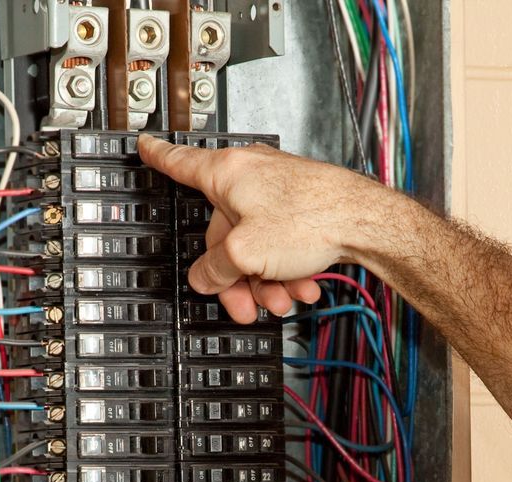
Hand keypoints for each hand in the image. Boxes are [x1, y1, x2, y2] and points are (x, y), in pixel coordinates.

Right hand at [138, 135, 388, 322]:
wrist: (366, 221)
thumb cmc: (312, 218)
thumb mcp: (246, 253)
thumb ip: (216, 269)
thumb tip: (205, 278)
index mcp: (227, 174)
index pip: (180, 163)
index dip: (159, 157)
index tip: (146, 147)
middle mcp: (251, 176)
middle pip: (222, 232)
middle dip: (234, 274)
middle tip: (243, 305)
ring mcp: (278, 192)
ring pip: (255, 244)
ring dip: (265, 280)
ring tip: (279, 301)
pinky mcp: (301, 208)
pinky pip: (281, 244)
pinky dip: (287, 269)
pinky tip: (301, 287)